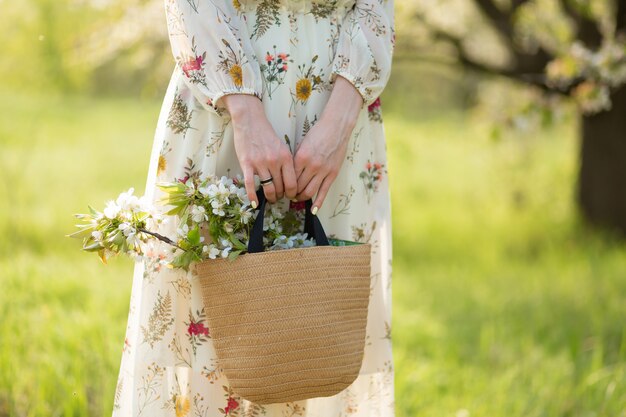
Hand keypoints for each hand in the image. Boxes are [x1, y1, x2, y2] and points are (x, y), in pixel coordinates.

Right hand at [221, 94, 296, 205]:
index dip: (292, 193)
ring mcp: (260, 163)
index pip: (292, 182)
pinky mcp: (247, 164)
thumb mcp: (282, 147)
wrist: (249, 121)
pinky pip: (250, 184)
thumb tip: (289, 181)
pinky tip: (255, 204)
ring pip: (268, 188)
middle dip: (281, 196)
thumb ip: (286, 163)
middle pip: (281, 187)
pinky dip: (252, 196)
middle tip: (279, 198)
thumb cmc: (266, 134)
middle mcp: (274, 161)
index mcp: (285, 157)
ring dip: (270, 197)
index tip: (291, 196)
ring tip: (270, 199)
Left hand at [293, 75, 363, 212]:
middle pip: (297, 187)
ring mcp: (323, 171)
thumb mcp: (302, 145)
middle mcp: (311, 166)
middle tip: (287, 195)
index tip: (281, 188)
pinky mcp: (332, 174)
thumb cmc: (318, 134)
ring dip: (301, 198)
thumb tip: (288, 174)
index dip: (284, 186)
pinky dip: (318, 203)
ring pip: (309, 192)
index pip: (289, 177)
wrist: (336, 128)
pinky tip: (313, 210)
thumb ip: (296, 160)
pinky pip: (324, 192)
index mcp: (301, 158)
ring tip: (297, 198)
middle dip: (291, 194)